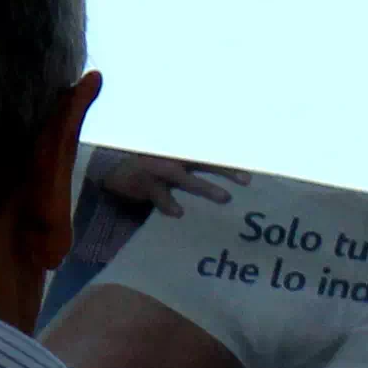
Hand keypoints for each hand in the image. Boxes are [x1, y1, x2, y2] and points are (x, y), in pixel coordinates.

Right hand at [89, 152, 235, 217]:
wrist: (114, 170)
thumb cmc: (152, 170)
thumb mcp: (175, 168)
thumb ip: (196, 173)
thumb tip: (226, 186)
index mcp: (183, 155)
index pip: (210, 156)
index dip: (230, 163)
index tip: (253, 173)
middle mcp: (173, 158)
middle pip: (204, 161)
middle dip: (226, 170)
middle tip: (247, 181)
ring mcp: (158, 168)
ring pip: (184, 177)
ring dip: (205, 186)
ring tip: (225, 198)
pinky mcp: (143, 182)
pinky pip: (159, 194)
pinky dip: (168, 203)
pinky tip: (179, 213)